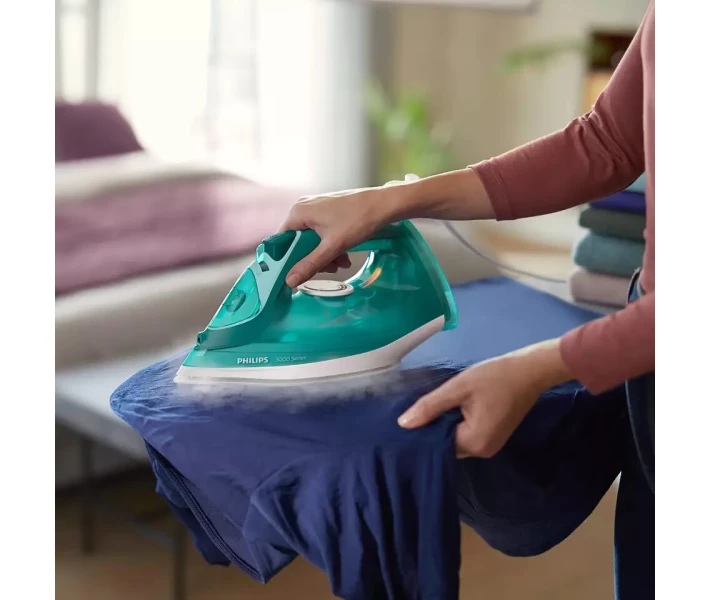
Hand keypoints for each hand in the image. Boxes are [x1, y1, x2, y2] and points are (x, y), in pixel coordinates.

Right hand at [277, 169, 495, 288]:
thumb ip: (310, 264)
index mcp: (298, 212)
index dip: (287, 260)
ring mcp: (317, 208)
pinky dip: (332, 246)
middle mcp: (304, 207)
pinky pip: (322, 233)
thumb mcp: (333, 246)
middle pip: (298, 241)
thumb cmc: (358, 220)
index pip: (281, 240)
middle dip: (313, 259)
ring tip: (342, 263)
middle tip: (329, 269)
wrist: (385, 204)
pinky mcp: (329, 211)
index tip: (295, 275)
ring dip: (325, 255)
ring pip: (312, 240)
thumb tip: (289, 281)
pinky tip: (345, 255)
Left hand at [397, 339, 572, 457]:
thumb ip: (430, 407)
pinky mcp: (494, 437)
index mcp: (474, 443)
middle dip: (434, 427)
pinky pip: (468, 435)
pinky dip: (458, 423)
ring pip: (457, 439)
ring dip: (446, 424)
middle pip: (447, 444)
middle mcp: (483, 451)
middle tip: (421, 407)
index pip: (437, 443)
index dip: (423, 429)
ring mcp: (491, 446)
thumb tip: (403, 425)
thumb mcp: (458, 388)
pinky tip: (453, 408)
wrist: (530, 370)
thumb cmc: (494, 376)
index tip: (409, 416)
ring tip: (436, 405)